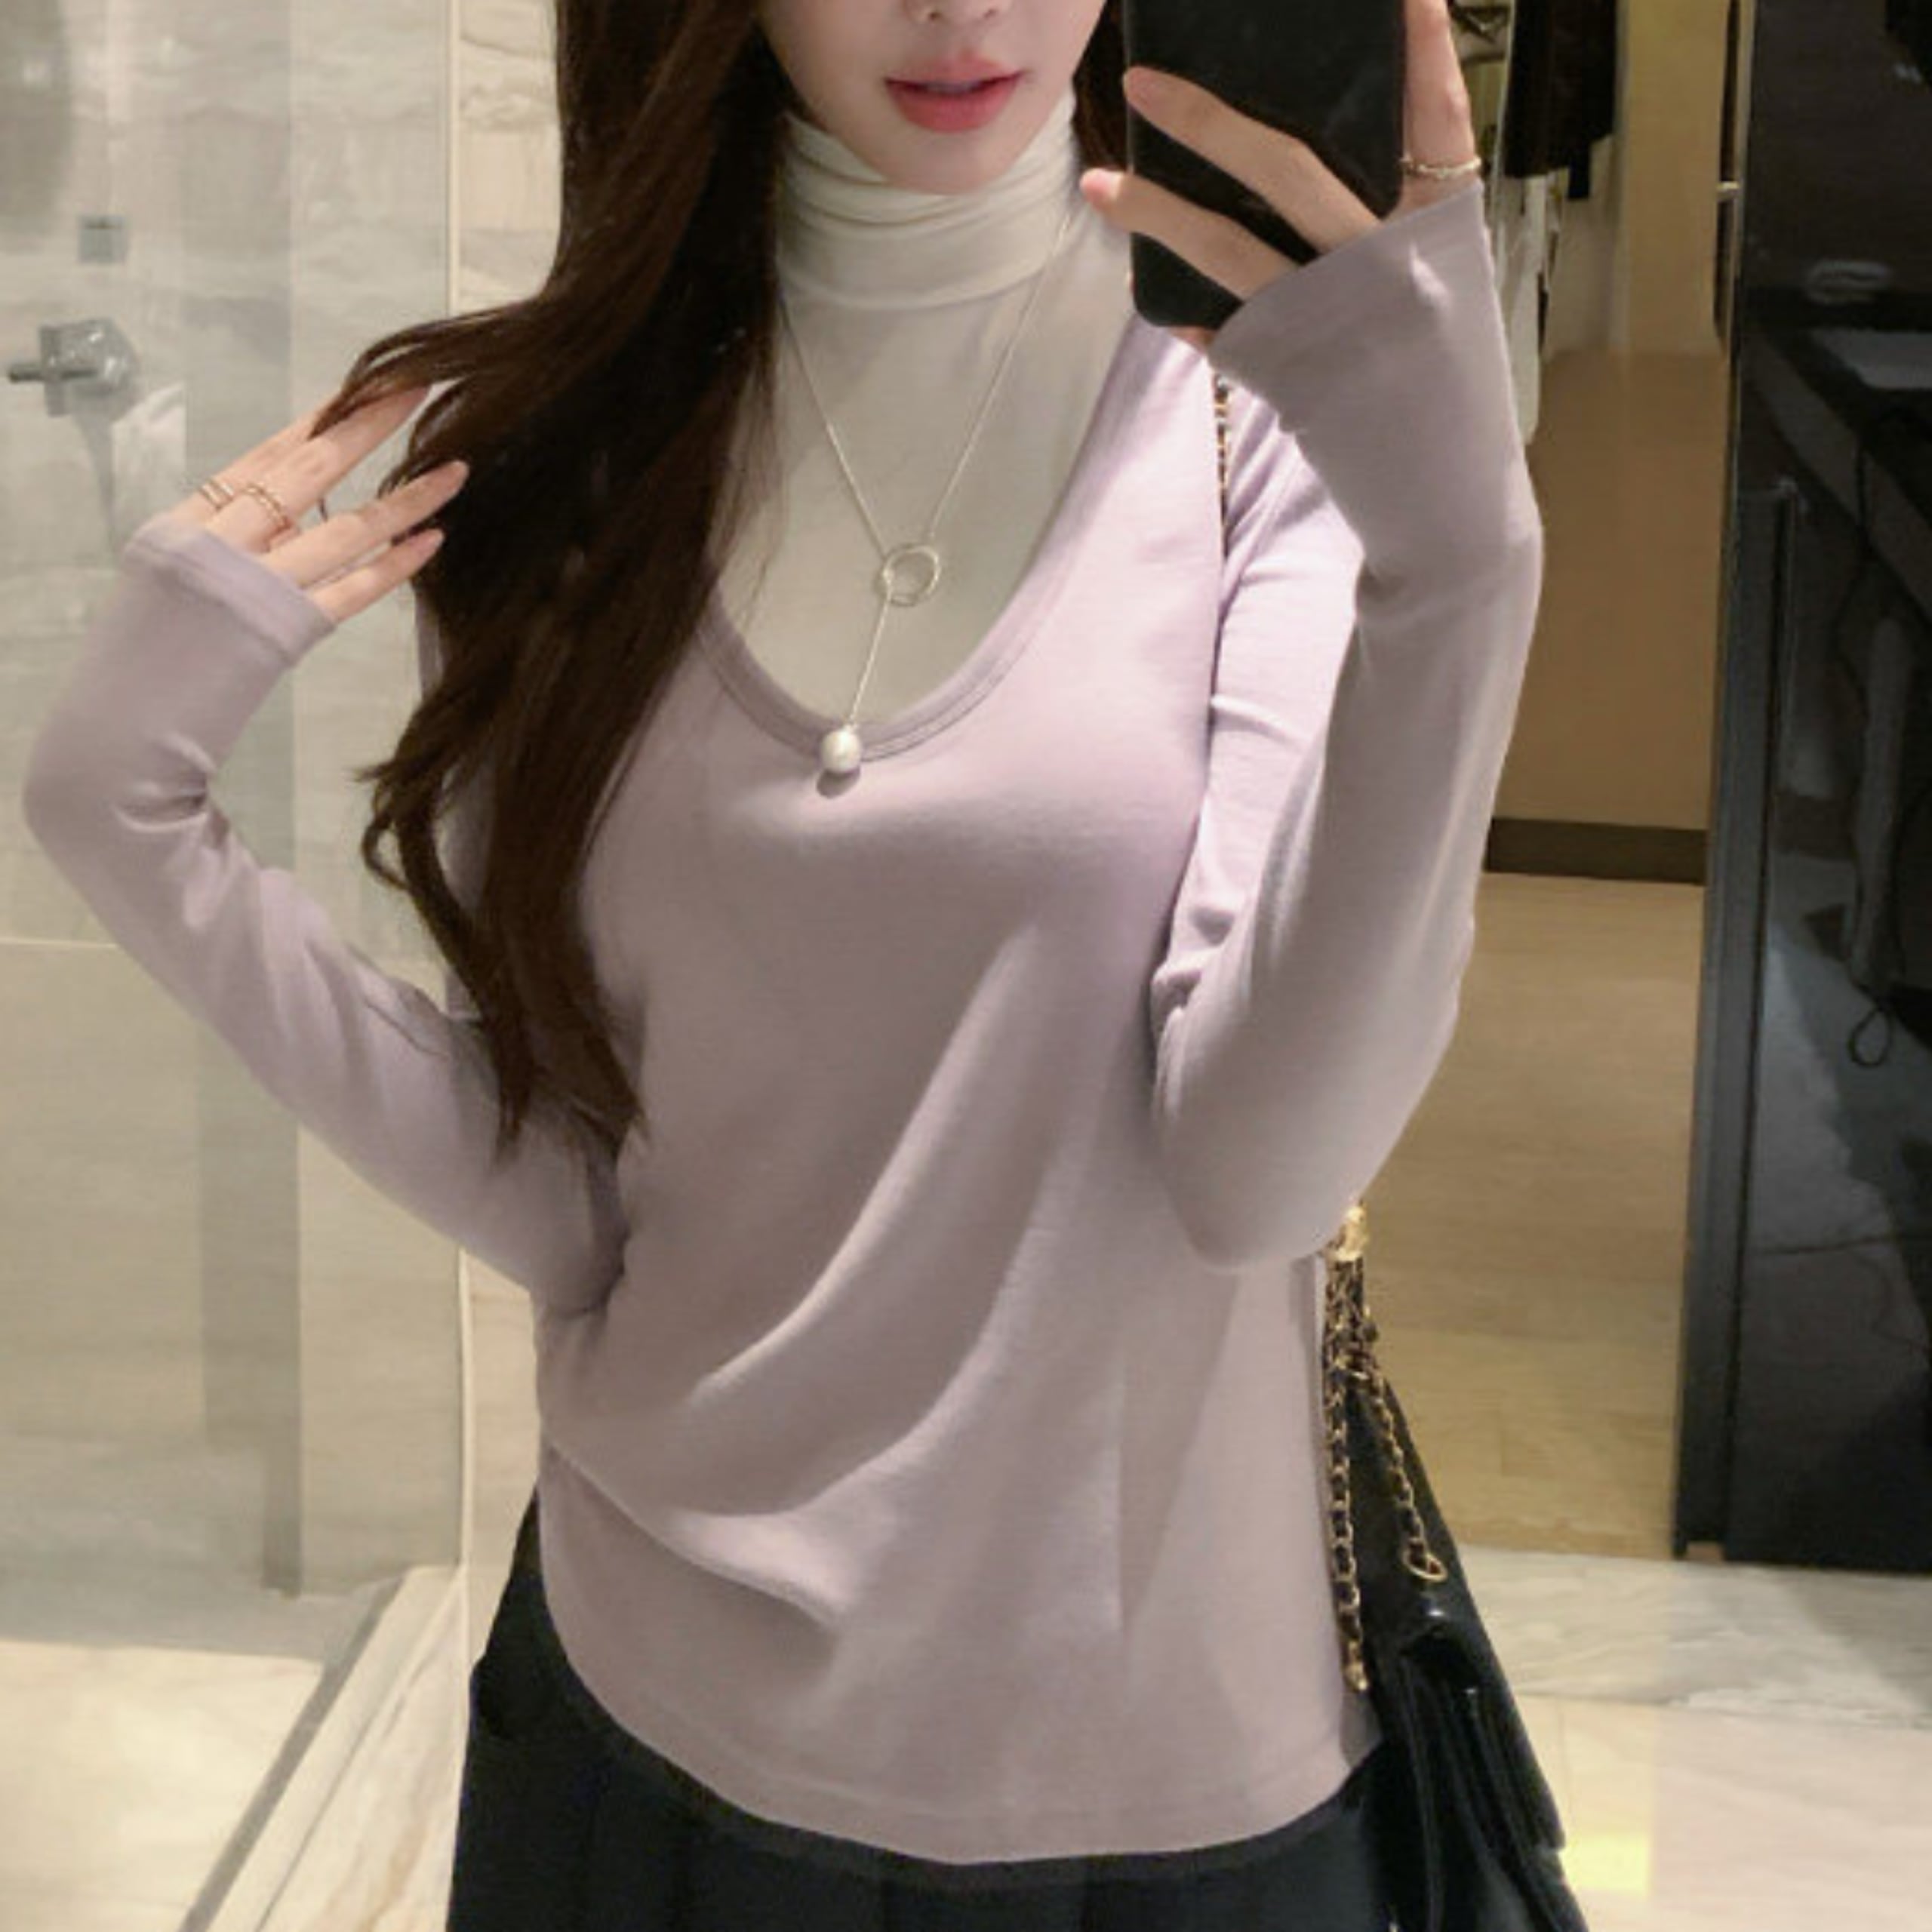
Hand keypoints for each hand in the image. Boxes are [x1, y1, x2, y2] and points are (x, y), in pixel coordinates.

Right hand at [160, 384, 469, 626]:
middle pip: (311, 470)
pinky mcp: (291, 631)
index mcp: (189, 522)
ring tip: (454, 473)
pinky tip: (432, 539)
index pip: (266, 454)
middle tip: (415, 392)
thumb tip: (292, 517)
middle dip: (368, 427)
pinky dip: (397, 564)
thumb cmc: (149, 652)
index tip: (362, 388)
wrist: (125, 719)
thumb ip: (231, 541)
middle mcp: (224, 544)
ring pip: (350, 529)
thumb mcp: (172, 576)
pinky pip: (357, 589)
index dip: (319, 419)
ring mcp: (260, 587)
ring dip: (408, 499)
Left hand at [1078, 0, 1481, 354]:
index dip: (1419, 46)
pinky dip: (1184, 309)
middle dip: (1209, 121)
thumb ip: (1399, 212)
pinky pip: (1221, 327)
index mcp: (1442, 225)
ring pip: (1230, 247)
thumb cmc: (1441, 372)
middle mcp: (1389, 261)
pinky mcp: (1292, 371)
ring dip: (1156, 212)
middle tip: (1142, 81)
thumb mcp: (1443, 276)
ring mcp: (1335, 317)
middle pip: (1290, 168)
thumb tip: (1317, 147)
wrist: (1445, 485)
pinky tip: (1148, 290)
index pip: (1436, 114)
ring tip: (1098, 185)